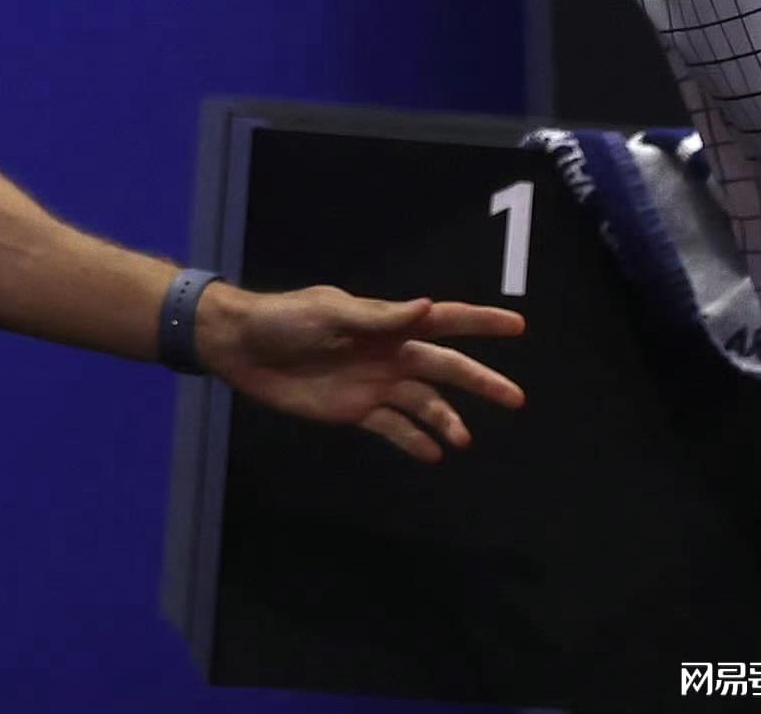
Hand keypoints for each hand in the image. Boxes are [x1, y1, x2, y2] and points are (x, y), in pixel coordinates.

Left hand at [195, 282, 524, 462]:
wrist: (243, 349)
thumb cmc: (285, 320)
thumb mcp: (330, 311)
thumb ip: (378, 316)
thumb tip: (427, 307)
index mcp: (385, 323)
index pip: (443, 320)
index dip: (480, 322)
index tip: (517, 325)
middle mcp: (388, 354)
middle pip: (444, 368)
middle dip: (480, 381)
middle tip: (517, 398)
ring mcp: (373, 384)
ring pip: (423, 404)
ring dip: (445, 420)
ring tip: (462, 441)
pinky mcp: (354, 411)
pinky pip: (392, 428)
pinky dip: (413, 441)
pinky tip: (432, 455)